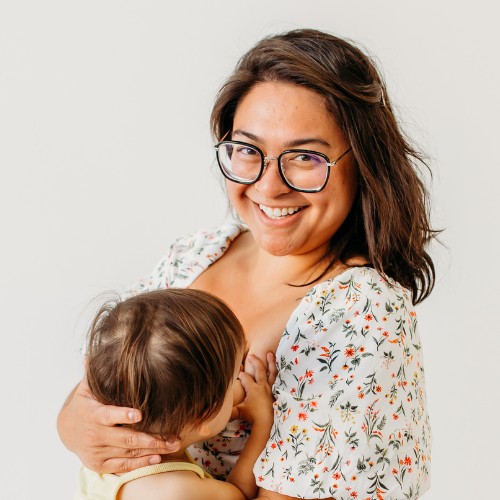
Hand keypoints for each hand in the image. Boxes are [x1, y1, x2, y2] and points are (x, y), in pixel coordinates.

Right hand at [57, 378, 179, 473]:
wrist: (68, 430)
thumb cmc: (85, 404)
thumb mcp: (87, 388)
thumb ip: (95, 373)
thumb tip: (95, 352)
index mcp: (91, 414)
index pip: (108, 415)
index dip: (123, 415)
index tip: (140, 414)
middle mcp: (94, 435)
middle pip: (125, 438)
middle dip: (150, 438)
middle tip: (172, 436)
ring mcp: (97, 452)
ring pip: (128, 452)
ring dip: (152, 450)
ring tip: (172, 445)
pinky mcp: (99, 464)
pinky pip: (122, 465)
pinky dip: (140, 464)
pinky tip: (157, 459)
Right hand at [234, 352, 276, 424]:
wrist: (267, 422)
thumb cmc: (253, 417)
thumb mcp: (238, 412)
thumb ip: (227, 411)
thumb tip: (214, 411)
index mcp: (253, 388)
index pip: (245, 377)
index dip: (240, 374)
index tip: (237, 372)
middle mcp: (262, 386)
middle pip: (259, 369)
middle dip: (254, 361)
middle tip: (250, 355)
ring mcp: (270, 388)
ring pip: (271, 371)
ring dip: (270, 362)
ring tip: (269, 353)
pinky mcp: (276, 391)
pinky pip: (277, 379)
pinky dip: (278, 372)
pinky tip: (279, 367)